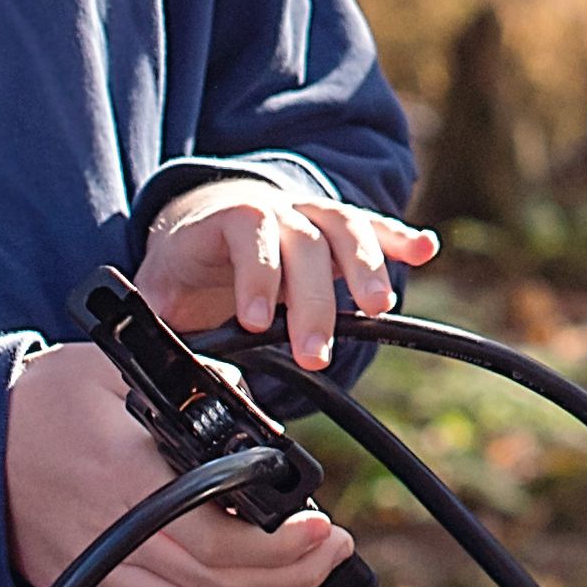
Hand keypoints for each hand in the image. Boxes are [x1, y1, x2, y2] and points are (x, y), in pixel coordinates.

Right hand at [8, 339, 361, 586]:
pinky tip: (218, 561)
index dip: (280, 547)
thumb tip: (250, 410)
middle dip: (290, 572)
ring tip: (286, 556)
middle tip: (330, 549)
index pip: (216, 537)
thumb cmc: (37, 403)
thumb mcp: (114, 370)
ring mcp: (95, 572)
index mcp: (125, 478)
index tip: (322, 527)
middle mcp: (112, 537)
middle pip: (217, 583)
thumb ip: (190, 386)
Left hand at [134, 174, 436, 375]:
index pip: (247, 230)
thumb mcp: (161, 298)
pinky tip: (425, 249)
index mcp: (222, 221)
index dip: (258, 272)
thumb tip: (185, 378)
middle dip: (314, 298)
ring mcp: (306, 212)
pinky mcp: (333, 228)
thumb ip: (171, 331)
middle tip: (316, 353)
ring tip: (379, 308)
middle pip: (303, 238)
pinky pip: (368, 226)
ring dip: (365, 265)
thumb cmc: (183, 273)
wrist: (196, 229)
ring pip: (342, 226)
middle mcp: (271, 208)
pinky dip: (398, 238)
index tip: (258, 322)